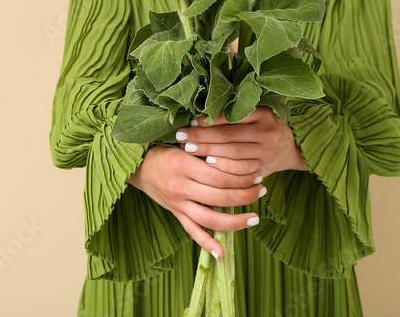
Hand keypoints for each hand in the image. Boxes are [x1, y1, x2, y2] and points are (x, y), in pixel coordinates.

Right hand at [124, 145, 264, 258]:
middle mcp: (180, 186)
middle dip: (245, 195)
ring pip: (210, 218)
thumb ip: (207, 150)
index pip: (219, 174)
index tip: (257, 173)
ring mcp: (177, 203)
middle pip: (219, 196)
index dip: (241, 176)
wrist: (138, 165)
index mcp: (183, 164)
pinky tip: (220, 254)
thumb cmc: (164, 150)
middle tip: (262, 189)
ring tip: (254, 218)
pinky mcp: (175, 214)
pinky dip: (207, 244)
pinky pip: (192, 232)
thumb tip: (237, 154)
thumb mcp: (184, 144)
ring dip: (235, 221)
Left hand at [176, 106, 308, 177]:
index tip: (190, 120)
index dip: (209, 119)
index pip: (232, 116)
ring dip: (208, 151)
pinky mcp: (263, 168)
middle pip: (228, 135)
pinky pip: (240, 170)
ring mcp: (266, 152)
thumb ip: (235, 111)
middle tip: (182, 136)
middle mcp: (266, 132)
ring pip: (233, 153)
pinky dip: (223, 167)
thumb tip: (201, 112)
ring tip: (189, 149)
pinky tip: (208, 163)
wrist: (291, 148)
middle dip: (202, 136)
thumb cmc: (265, 126)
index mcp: (263, 114)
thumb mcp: (257, 113)